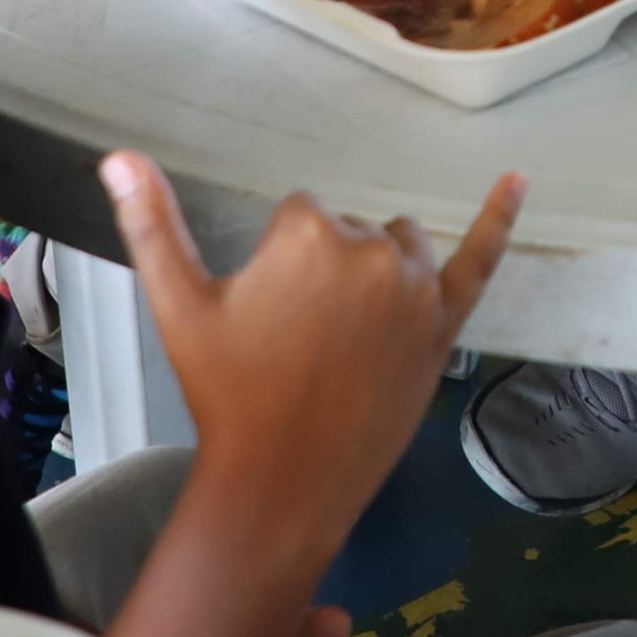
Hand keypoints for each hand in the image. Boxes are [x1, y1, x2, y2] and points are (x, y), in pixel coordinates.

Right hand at [99, 151, 520, 567]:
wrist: (281, 480)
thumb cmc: (227, 392)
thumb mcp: (179, 306)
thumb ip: (152, 225)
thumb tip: (117, 156)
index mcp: (308, 232)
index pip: (298, 217)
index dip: (277, 267)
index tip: (267, 319)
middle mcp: (372, 248)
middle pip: (348, 232)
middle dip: (324, 274)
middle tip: (298, 343)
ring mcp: (417, 287)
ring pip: (396, 246)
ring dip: (376, 272)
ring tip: (342, 336)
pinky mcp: (446, 324)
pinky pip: (479, 259)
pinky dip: (499, 217)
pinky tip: (518, 180)